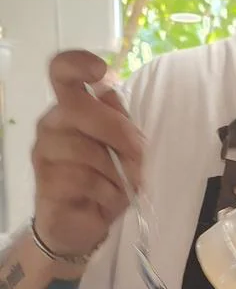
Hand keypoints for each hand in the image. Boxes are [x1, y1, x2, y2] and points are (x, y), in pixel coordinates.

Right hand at [32, 50, 143, 257]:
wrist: (82, 224)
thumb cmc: (105, 181)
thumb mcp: (124, 149)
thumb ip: (120, 120)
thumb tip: (110, 89)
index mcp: (71, 108)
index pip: (61, 72)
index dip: (78, 64)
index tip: (101, 70)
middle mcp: (52, 124)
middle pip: (81, 109)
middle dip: (119, 134)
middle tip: (137, 157)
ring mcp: (44, 152)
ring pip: (86, 150)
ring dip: (115, 171)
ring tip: (120, 185)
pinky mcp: (44, 182)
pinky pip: (84, 180)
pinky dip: (106, 193)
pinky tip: (105, 199)